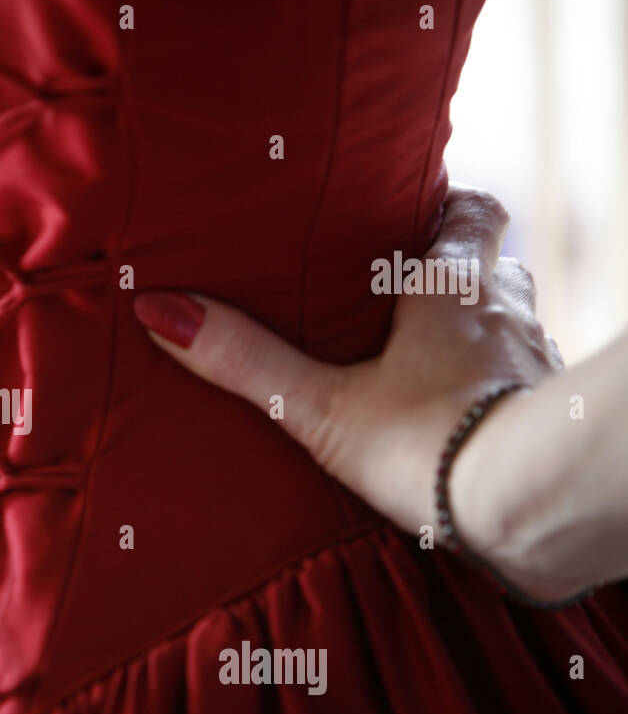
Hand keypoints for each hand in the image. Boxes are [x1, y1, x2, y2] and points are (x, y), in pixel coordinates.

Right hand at [132, 185, 560, 548]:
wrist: (532, 506)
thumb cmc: (427, 442)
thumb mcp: (319, 406)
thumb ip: (245, 362)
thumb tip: (161, 310)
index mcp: (455, 288)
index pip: (472, 214)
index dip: (448, 207)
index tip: (417, 211)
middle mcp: (509, 313)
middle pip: (496, 267)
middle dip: (459, 274)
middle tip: (409, 293)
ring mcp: (539, 365)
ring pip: (515, 327)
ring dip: (482, 334)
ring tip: (434, 363)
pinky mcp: (552, 417)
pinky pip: (527, 386)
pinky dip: (499, 391)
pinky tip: (468, 423)